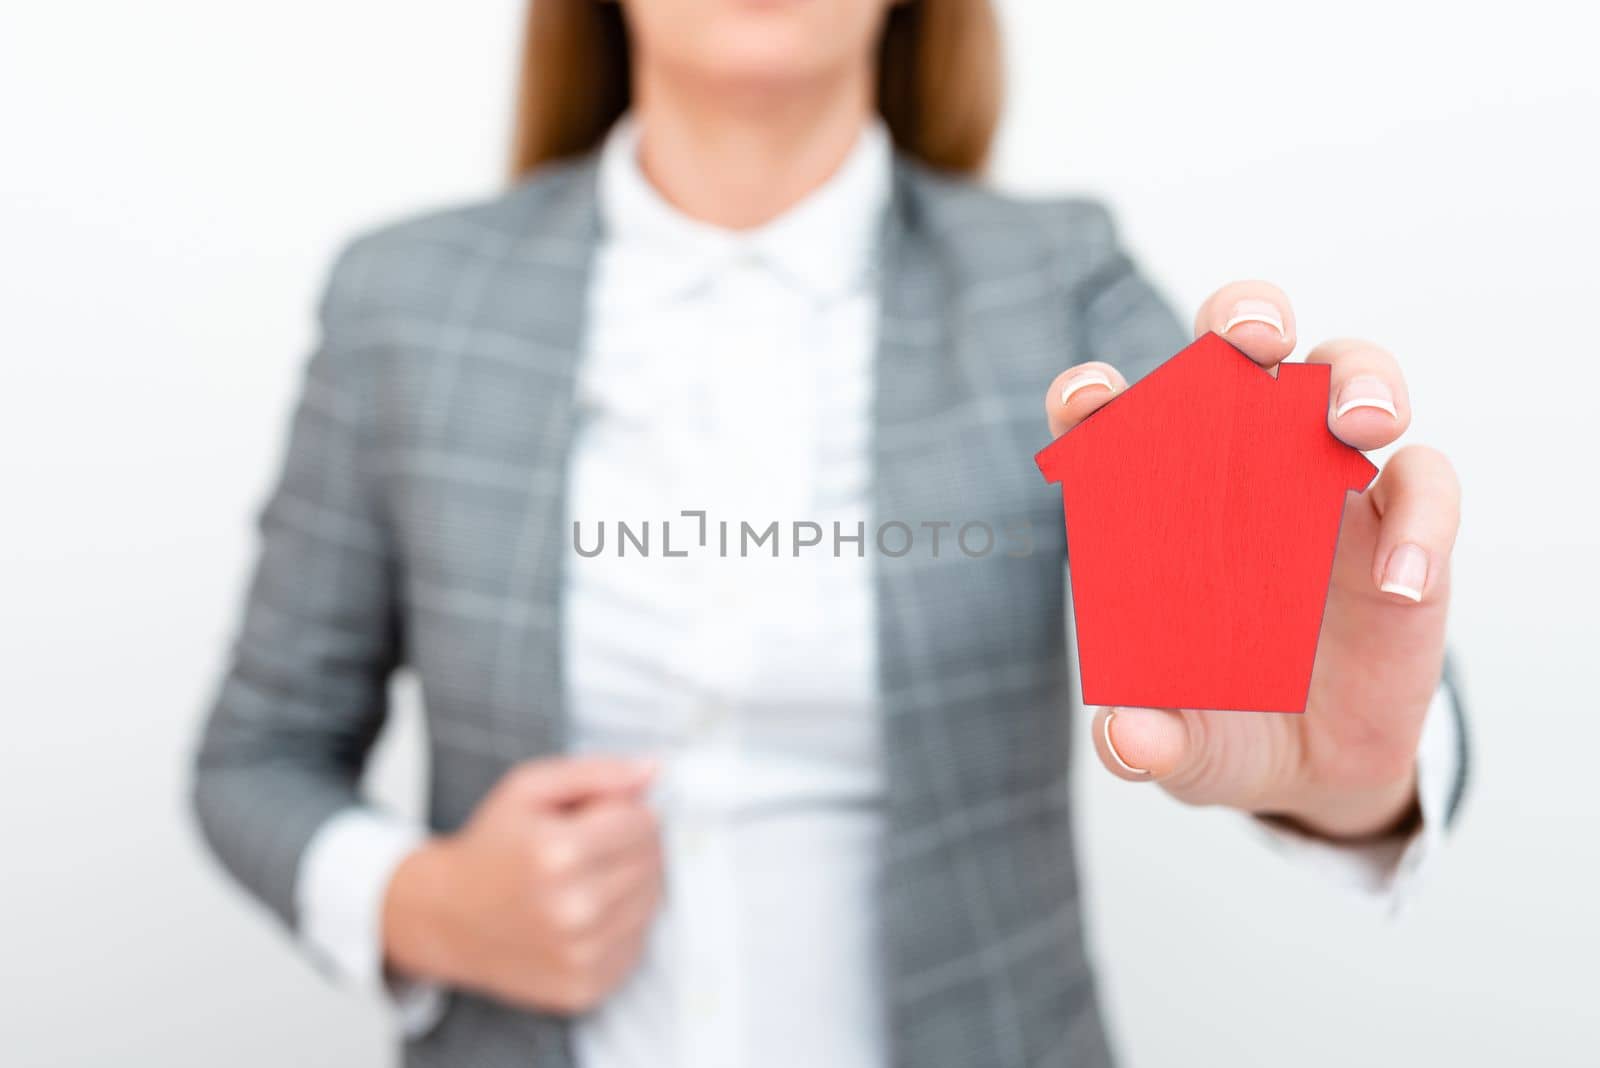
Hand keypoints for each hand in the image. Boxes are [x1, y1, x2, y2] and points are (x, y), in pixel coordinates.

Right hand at [381, 756, 663, 1013]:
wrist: (446, 917)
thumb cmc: (492, 848)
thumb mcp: (530, 789)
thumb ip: (597, 773)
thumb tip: (654, 770)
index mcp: (558, 853)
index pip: (645, 823)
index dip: (629, 812)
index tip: (602, 816)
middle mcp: (573, 909)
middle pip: (653, 863)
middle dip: (633, 846)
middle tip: (593, 847)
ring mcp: (580, 954)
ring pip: (652, 904)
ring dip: (631, 886)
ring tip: (587, 879)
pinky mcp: (584, 986)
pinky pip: (637, 945)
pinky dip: (621, 926)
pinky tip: (586, 915)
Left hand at [1044, 281, 1459, 838]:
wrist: (1317, 764)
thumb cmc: (1223, 722)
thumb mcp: (1183, 748)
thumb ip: (1150, 744)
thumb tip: (1128, 741)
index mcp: (1155, 499)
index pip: (1114, 420)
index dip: (1095, 396)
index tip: (1086, 398)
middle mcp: (1237, 465)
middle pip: (1239, 351)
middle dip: (1244, 317)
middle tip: (1250, 336)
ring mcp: (1324, 482)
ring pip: (1346, 376)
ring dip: (1355, 378)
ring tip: (1357, 422)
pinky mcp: (1403, 522)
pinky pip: (1425, 485)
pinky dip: (1422, 520)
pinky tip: (1398, 582)